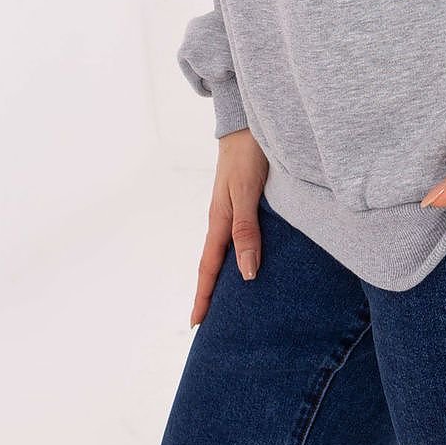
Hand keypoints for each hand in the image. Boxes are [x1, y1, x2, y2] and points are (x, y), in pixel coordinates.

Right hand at [190, 127, 267, 327]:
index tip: (196, 324)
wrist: (248, 121)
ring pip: (225, 249)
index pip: (209, 267)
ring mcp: (230, 207)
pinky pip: (237, 234)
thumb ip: (247, 230)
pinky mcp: (242, 198)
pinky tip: (249, 257)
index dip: (204, 295)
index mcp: (220, 220)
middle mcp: (223, 217)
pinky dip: (238, 253)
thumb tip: (247, 274)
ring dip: (224, 274)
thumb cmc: (248, 155)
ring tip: (229, 298)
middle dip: (210, 291)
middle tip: (208, 321)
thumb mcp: (247, 193)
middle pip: (214, 262)